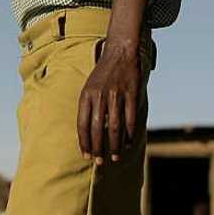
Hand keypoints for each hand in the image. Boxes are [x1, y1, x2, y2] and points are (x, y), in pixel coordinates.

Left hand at [77, 39, 143, 164]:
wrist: (120, 52)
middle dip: (98, 148)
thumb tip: (86, 132)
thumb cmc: (103, 73)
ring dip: (114, 145)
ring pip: (114, 127)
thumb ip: (88, 107)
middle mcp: (100, 96)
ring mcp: (116, 95)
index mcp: (86, 95)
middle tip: (99, 162)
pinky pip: (130, 119)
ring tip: (114, 157)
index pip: (82, 124)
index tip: (85, 155)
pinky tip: (128, 143)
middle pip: (97, 129)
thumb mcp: (89, 87)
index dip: (84, 142)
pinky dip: (129, 133)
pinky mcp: (132, 94)